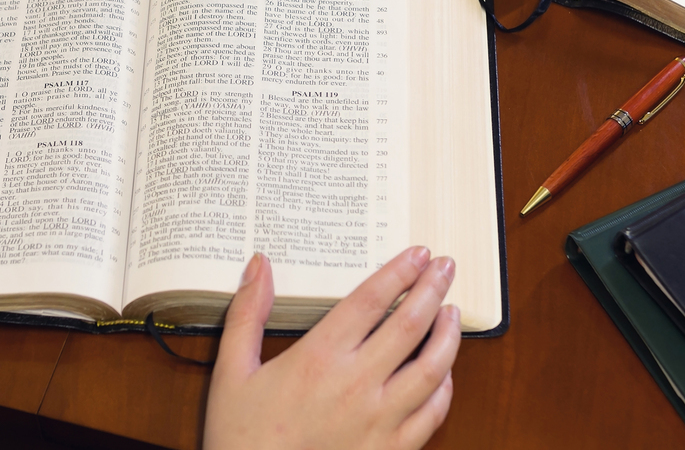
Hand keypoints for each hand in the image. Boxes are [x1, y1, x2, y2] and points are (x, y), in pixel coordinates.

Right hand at [204, 247, 459, 449]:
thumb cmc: (241, 437)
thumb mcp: (232, 371)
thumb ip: (246, 314)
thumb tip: (258, 265)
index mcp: (319, 357)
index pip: (371, 301)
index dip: (399, 272)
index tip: (418, 254)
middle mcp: (357, 384)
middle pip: (409, 324)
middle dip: (433, 289)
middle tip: (446, 267)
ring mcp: (379, 420)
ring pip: (432, 368)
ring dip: (448, 335)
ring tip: (452, 312)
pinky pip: (432, 414)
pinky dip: (445, 388)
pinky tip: (445, 372)